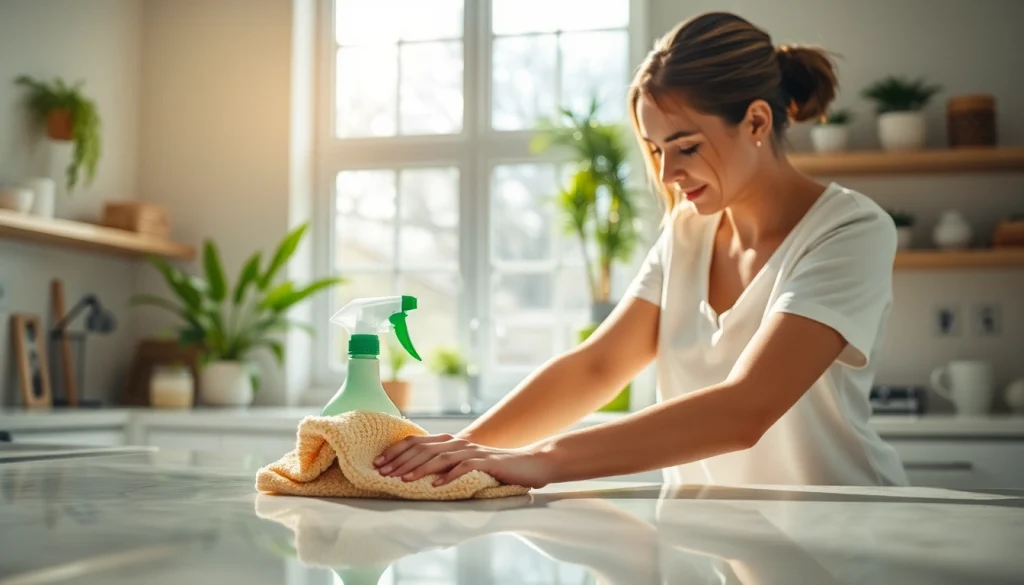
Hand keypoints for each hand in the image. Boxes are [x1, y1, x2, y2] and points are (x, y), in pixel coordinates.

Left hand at [373, 433, 553, 488]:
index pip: (417, 442)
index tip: (377, 462)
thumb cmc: (496, 467)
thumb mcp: (466, 464)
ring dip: (419, 468)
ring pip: (440, 457)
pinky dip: (448, 476)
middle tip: (382, 472)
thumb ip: (445, 465)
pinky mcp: (487, 463)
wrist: (531, 464)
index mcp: (451, 442)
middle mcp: (459, 443)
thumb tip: (415, 474)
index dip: (396, 451)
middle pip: (423, 448)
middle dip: (400, 460)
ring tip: (402, 479)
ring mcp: (473, 452)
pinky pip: (464, 468)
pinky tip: (436, 486)